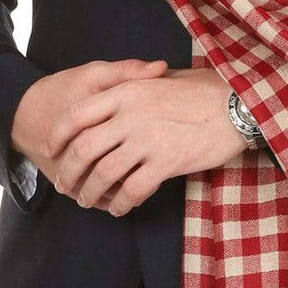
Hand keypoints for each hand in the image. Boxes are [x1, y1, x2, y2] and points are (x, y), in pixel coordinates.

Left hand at [11, 61, 251, 216]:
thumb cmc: (201, 90)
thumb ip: (134, 86)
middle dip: (68, 171)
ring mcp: (148, 138)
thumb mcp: (161, 79)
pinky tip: (119, 208)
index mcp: (126, 91)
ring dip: (90, 192)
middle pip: (83, 148)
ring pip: (104, 173)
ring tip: (87, 201)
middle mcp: (131, 114)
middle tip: (65, 185)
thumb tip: (114, 96)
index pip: (77, 113)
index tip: (51, 149)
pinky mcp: (167, 161)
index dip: (58, 134)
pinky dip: (121, 202)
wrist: (236, 103)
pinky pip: (133, 189)